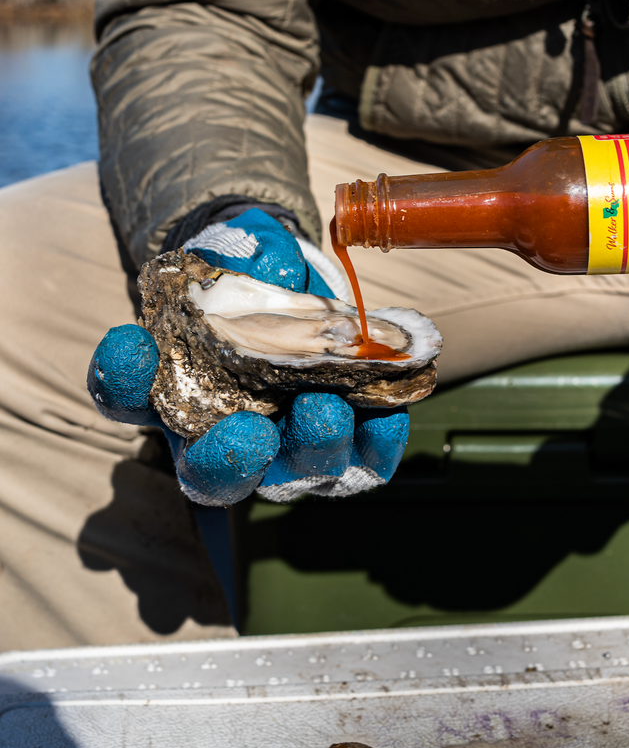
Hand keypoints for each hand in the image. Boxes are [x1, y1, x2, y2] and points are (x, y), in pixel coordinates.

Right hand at [87, 209, 408, 504]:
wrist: (308, 295)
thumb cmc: (252, 292)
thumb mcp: (225, 272)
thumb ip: (219, 274)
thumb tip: (241, 279)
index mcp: (175, 400)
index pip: (127, 397)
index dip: (124, 382)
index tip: (130, 346)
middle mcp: (227, 443)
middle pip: (215, 475)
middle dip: (231, 460)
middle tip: (248, 433)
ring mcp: (290, 453)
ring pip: (297, 473)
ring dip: (313, 444)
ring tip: (325, 407)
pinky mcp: (351, 448)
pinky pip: (365, 461)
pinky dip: (377, 441)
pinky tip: (385, 416)